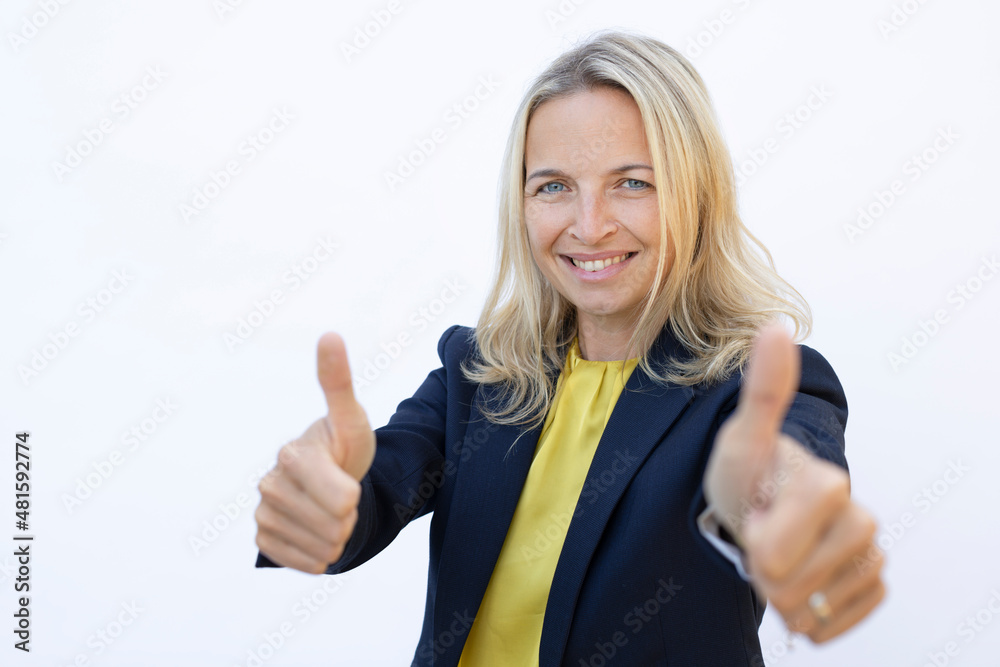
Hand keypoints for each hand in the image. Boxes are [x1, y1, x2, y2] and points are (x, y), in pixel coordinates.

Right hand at [254, 332, 375, 573]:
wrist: (330, 477)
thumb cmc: (344, 445)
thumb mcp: (351, 418)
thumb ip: (338, 382)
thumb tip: (330, 335)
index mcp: (293, 455)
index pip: (342, 498)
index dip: (356, 498)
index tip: (351, 482)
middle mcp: (270, 483)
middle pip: (334, 527)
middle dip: (348, 519)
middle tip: (343, 499)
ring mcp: (263, 511)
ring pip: (321, 547)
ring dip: (337, 538)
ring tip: (332, 514)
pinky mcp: (263, 538)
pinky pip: (299, 562)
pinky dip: (318, 556)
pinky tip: (318, 534)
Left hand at [703, 322, 885, 642]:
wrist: (763, 505)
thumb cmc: (748, 473)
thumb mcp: (741, 437)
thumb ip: (763, 390)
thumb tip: (776, 326)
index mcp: (829, 484)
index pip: (775, 549)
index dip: (752, 539)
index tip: (753, 514)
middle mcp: (861, 520)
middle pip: (791, 583)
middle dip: (762, 569)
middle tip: (762, 534)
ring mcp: (869, 556)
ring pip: (809, 607)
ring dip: (780, 592)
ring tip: (778, 556)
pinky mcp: (871, 587)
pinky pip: (832, 624)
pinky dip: (806, 615)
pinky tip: (800, 584)